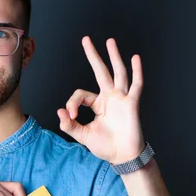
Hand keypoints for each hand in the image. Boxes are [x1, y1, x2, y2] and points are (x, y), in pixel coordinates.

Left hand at [57, 36, 145, 164]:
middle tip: (86, 39)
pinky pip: (136, 85)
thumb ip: (69, 125)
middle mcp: (110, 98)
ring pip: (118, 73)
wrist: (122, 156)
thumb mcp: (82, 136)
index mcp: (97, 104)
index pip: (80, 94)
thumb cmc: (105, 146)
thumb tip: (59, 111)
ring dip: (114, 57)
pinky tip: (135, 58)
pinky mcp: (132, 104)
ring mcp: (122, 99)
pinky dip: (136, 72)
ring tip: (109, 41)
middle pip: (100, 71)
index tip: (70, 117)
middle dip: (93, 56)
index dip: (72, 104)